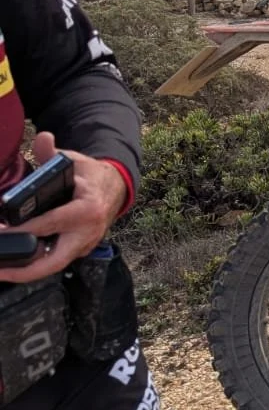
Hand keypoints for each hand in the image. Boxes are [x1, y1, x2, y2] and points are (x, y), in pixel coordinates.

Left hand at [0, 133, 127, 282]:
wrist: (115, 189)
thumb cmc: (90, 176)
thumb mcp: (74, 161)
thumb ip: (53, 153)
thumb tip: (42, 138)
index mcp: (86, 210)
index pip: (49, 223)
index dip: (21, 230)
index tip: (1, 231)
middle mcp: (88, 232)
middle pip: (54, 261)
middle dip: (24, 270)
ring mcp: (86, 244)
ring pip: (54, 265)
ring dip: (26, 271)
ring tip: (0, 271)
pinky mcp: (81, 249)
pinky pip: (57, 260)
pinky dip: (36, 264)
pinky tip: (15, 263)